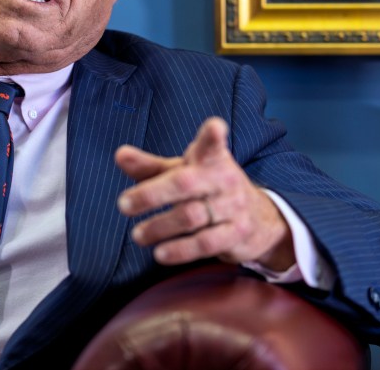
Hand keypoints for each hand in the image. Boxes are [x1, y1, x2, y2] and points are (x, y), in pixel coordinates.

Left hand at [115, 117, 295, 268]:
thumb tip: (119, 155)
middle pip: (184, 183)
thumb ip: (150, 167)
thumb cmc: (209, 189)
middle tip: (123, 205)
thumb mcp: (183, 172)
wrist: (260, 219)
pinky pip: (205, 243)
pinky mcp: (237, 234)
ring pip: (191, 216)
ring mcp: (233, 207)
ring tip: (138, 235)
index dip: (213, 135)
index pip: (213, 144)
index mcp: (211, 159)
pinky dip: (180, 250)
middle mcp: (224, 179)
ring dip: (159, 227)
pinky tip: (160, 254)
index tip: (214, 127)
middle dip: (151, 194)